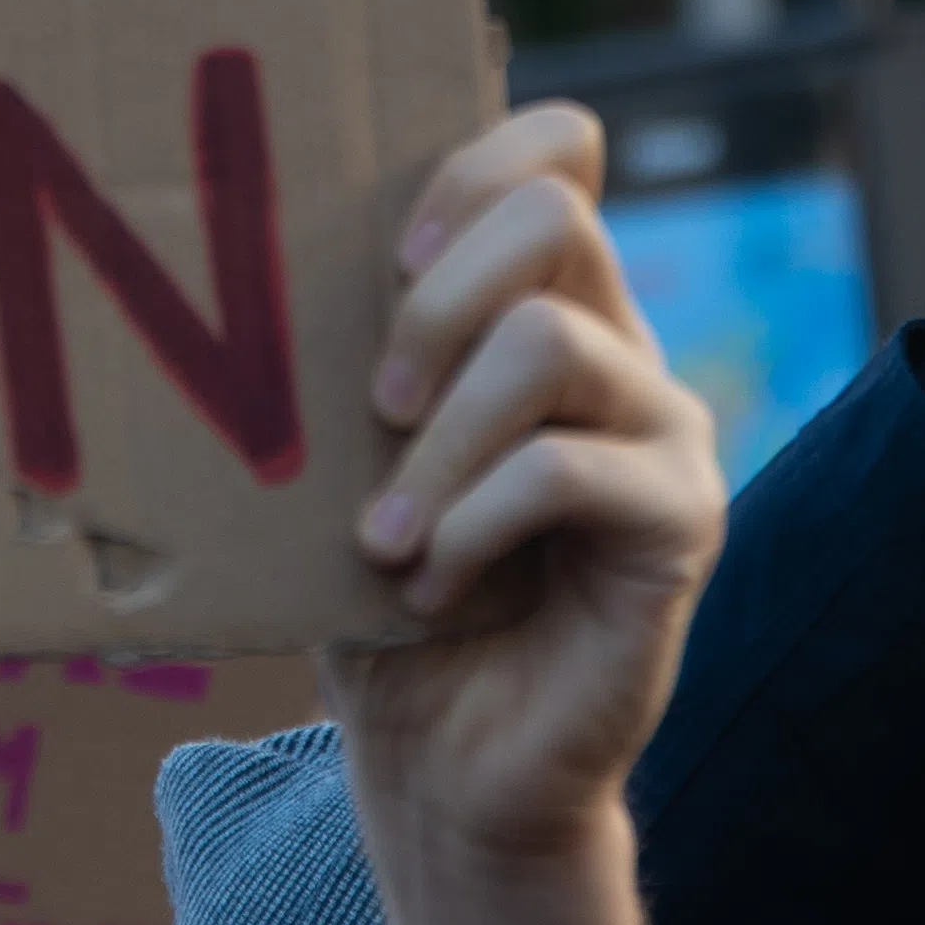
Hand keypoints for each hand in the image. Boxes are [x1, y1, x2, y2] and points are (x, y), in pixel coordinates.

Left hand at [342, 108, 728, 869]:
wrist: (452, 770)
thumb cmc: (385, 607)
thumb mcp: (349, 461)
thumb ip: (348, 362)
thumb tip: (242, 272)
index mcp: (549, 310)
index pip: (559, 154)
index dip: (470, 167)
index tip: (386, 261)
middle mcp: (623, 351)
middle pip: (556, 215)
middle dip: (435, 300)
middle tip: (373, 407)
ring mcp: (665, 433)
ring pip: (551, 342)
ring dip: (437, 443)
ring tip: (382, 537)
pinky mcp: (682, 523)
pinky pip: (564, 471)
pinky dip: (469, 526)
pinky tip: (430, 587)